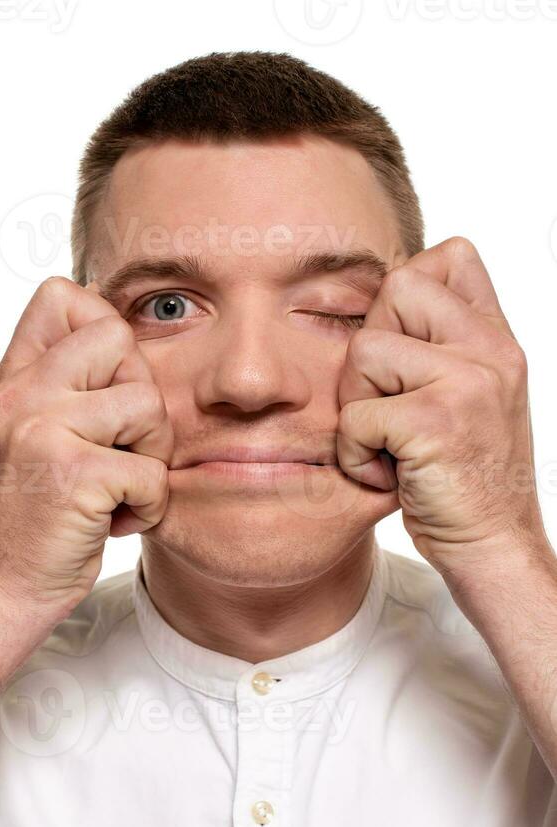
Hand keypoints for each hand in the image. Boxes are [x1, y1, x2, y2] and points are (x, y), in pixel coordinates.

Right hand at [0, 276, 172, 617]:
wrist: (8, 586)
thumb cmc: (37, 513)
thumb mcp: (33, 433)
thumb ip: (64, 383)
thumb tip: (121, 331)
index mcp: (14, 380)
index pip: (62, 294)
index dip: (104, 328)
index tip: (107, 386)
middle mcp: (21, 395)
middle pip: (120, 338)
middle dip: (141, 397)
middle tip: (121, 447)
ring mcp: (44, 431)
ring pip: (148, 404)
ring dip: (151, 455)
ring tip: (118, 485)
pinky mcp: (75, 475)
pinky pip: (153, 471)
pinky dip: (150, 506)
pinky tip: (116, 520)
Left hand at [336, 236, 547, 583]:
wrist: (493, 545)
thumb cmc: (466, 477)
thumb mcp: (472, 396)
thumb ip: (445, 345)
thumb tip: (386, 298)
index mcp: (496, 338)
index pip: (452, 256)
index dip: (407, 293)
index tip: (402, 354)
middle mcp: (491, 349)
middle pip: (397, 287)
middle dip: (371, 348)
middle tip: (386, 404)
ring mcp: (469, 380)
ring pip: (365, 349)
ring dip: (357, 404)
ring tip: (387, 443)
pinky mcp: (437, 420)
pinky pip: (357, 415)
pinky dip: (355, 453)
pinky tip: (385, 474)